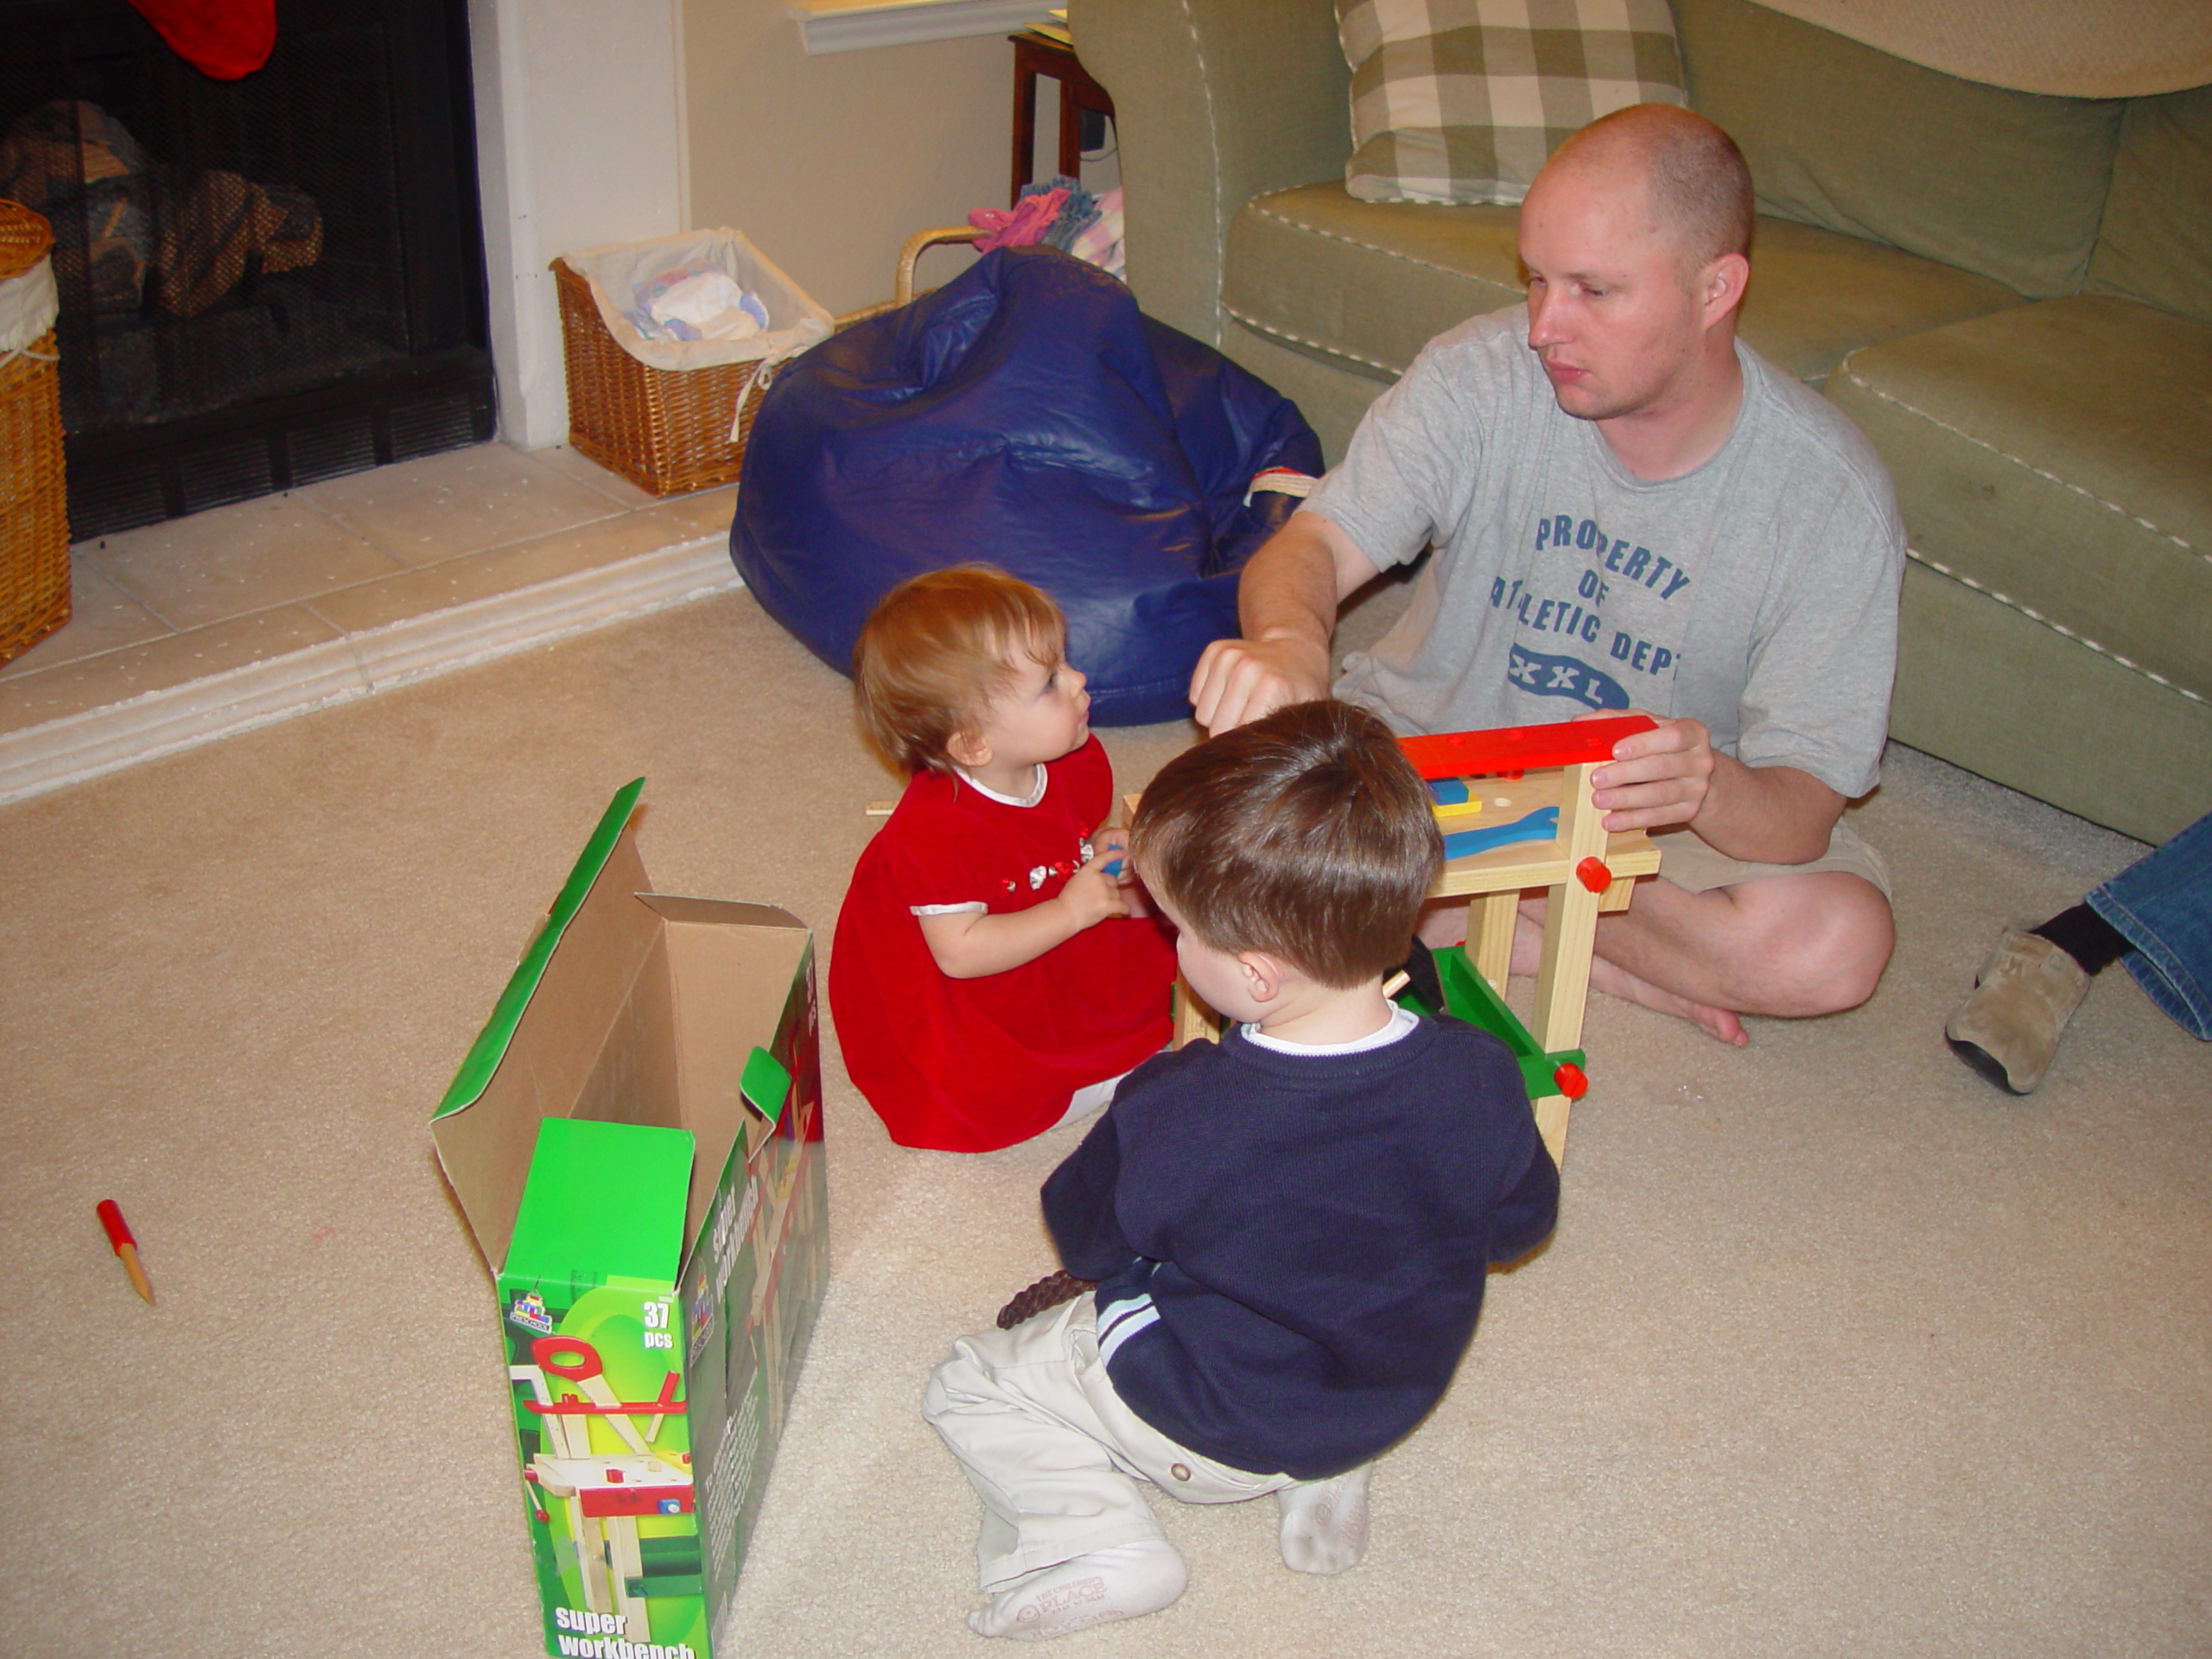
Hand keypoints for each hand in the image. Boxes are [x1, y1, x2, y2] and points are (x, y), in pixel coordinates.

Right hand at [1057, 843, 1133, 929]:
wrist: (1064, 915)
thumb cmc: (1068, 900)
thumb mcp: (1076, 880)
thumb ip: (1090, 877)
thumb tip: (1105, 879)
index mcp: (1087, 870)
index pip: (1103, 858)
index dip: (1115, 854)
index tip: (1124, 853)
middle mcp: (1097, 878)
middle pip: (1113, 880)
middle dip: (1109, 888)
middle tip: (1099, 897)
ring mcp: (1103, 891)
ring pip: (1117, 893)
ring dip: (1113, 899)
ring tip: (1101, 907)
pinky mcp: (1107, 904)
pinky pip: (1123, 906)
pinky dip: (1124, 910)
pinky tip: (1123, 913)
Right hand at [1188, 634, 1330, 734]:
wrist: (1296, 648)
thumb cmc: (1300, 690)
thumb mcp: (1303, 717)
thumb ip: (1284, 741)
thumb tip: (1265, 778)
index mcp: (1272, 687)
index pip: (1239, 736)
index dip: (1246, 746)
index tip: (1258, 742)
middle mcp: (1247, 668)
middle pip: (1217, 728)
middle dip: (1230, 733)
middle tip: (1250, 724)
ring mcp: (1228, 657)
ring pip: (1202, 714)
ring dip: (1217, 717)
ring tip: (1241, 708)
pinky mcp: (1214, 650)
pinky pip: (1195, 696)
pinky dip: (1209, 700)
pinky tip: (1231, 693)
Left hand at [1582, 711, 1714, 831]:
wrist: (1693, 773)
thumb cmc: (1661, 744)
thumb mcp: (1645, 725)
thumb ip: (1615, 720)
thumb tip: (1580, 722)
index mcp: (1693, 733)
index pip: (1672, 737)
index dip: (1644, 743)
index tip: (1616, 750)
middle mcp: (1701, 760)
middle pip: (1662, 767)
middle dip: (1626, 774)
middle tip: (1596, 779)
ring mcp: (1697, 788)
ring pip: (1660, 795)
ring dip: (1626, 799)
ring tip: (1598, 800)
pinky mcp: (1689, 810)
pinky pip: (1659, 817)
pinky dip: (1632, 820)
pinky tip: (1610, 821)